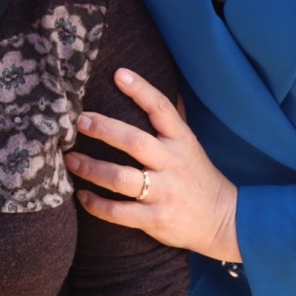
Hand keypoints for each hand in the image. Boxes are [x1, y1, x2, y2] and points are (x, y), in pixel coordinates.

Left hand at [65, 69, 241, 262]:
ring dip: (92, 169)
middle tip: (79, 121)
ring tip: (71, 160)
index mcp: (181, 141)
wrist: (224, 221)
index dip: (141, 89)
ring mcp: (164, 193)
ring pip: (121, 179)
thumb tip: (144, 88)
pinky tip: (81, 195)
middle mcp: (172, 164)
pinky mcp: (155, 219)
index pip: (161, 108)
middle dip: (104, 130)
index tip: (118, 74)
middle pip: (135, 142)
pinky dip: (96, 205)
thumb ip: (168, 121)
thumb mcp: (189, 145)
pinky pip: (119, 212)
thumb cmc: (197, 176)